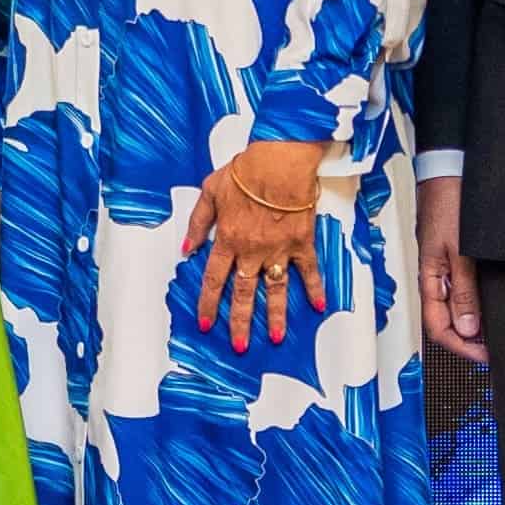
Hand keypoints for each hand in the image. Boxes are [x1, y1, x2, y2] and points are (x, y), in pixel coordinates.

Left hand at [187, 140, 327, 352]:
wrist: (280, 160)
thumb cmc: (246, 171)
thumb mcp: (210, 192)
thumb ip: (198, 223)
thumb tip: (186, 247)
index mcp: (228, 240)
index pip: (214, 280)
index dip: (209, 304)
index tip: (207, 323)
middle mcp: (252, 251)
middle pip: (244, 294)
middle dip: (240, 322)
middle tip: (239, 344)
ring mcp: (278, 249)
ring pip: (275, 290)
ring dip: (275, 315)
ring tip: (275, 336)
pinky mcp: (302, 243)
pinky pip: (309, 271)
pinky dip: (314, 288)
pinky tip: (318, 306)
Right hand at [418, 173, 484, 365]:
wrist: (450, 170)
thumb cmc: (450, 203)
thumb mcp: (461, 251)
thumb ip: (464, 291)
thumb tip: (469, 329)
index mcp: (430, 278)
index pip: (439, 328)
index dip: (462, 347)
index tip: (487, 356)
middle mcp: (435, 276)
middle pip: (446, 321)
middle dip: (469, 341)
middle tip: (495, 349)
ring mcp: (443, 266)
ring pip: (454, 307)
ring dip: (473, 323)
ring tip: (496, 331)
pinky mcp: (453, 255)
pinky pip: (460, 289)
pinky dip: (475, 303)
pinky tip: (490, 303)